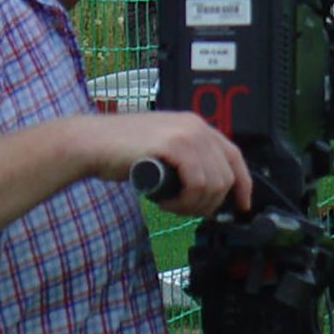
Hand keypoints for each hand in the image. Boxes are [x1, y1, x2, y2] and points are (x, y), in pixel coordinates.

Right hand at [82, 112, 251, 217]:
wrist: (91, 144)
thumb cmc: (121, 151)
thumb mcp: (164, 151)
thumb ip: (187, 161)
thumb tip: (207, 188)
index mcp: (196, 126)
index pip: (234, 157)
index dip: (242, 185)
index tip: (241, 205)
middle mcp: (196, 127)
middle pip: (226, 177)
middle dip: (208, 202)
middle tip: (183, 208)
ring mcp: (186, 134)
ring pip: (212, 184)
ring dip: (192, 204)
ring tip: (169, 203)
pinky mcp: (173, 145)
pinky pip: (196, 183)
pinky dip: (183, 200)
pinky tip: (165, 201)